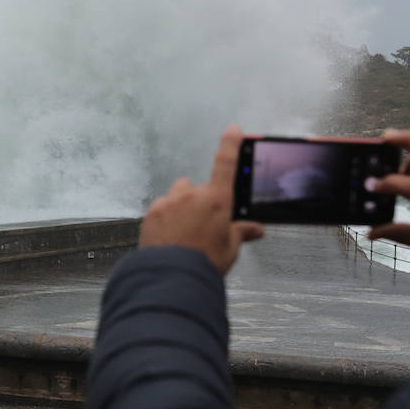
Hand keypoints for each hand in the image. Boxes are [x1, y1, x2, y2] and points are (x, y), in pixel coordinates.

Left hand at [139, 125, 264, 274]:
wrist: (172, 278)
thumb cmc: (205, 263)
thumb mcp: (230, 249)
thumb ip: (241, 233)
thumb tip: (257, 229)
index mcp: (217, 200)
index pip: (226, 163)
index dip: (231, 144)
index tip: (233, 130)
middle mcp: (192, 195)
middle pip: (198, 188)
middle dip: (200, 201)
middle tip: (202, 225)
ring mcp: (170, 201)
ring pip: (178, 195)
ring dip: (181, 206)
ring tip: (183, 232)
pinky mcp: (152, 212)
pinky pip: (162, 207)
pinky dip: (166, 217)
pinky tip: (169, 237)